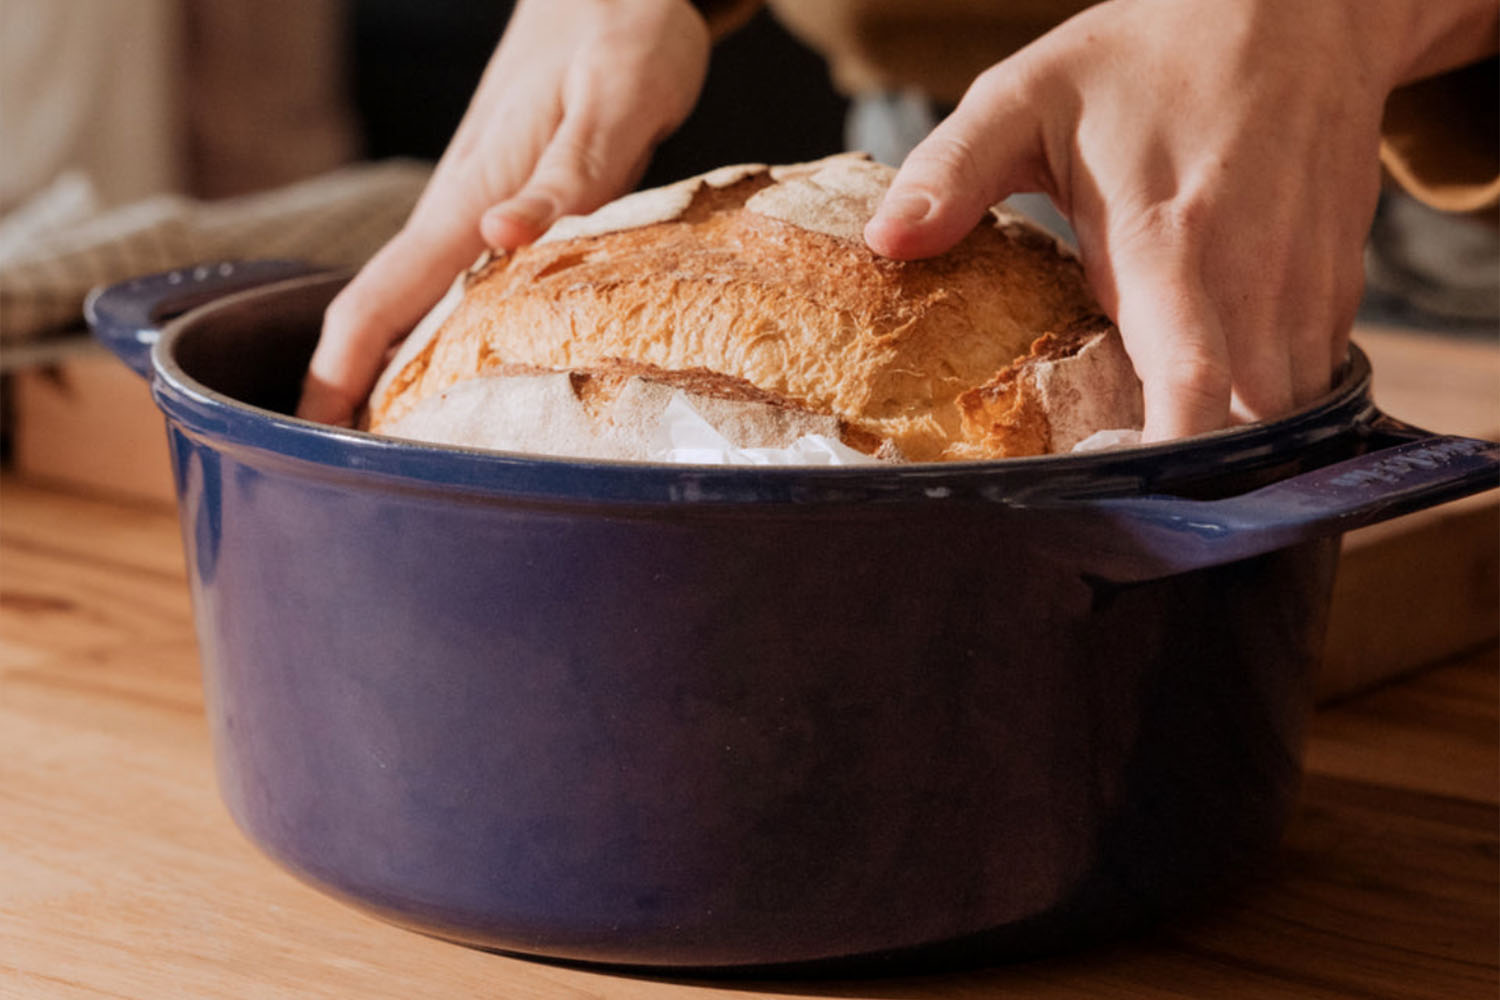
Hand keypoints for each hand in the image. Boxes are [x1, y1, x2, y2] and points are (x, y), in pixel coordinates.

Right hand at [298, 0, 709, 424]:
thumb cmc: (619, 30)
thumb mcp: (611, 100)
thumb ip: (564, 177)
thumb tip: (499, 241)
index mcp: (470, 195)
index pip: (381, 295)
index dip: (340, 370)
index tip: (315, 434)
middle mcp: (463, 212)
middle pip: (394, 317)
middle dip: (365, 394)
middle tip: (361, 477)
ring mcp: (482, 212)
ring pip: (430, 306)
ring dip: (409, 373)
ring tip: (412, 451)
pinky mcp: (513, 208)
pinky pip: (470, 288)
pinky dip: (458, 339)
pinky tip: (476, 378)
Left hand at [865, 0, 1494, 441]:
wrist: (1302, 6)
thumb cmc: (1154, 51)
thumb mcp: (1030, 91)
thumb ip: (953, 169)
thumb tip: (885, 242)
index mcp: (1171, 238)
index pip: (1191, 385)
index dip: (1165, 461)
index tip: (1116, 505)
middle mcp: (1253, 276)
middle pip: (1240, 426)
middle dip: (1185, 479)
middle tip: (1111, 498)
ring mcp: (1307, 285)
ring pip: (1283, 413)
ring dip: (1227, 447)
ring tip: (1155, 459)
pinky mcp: (1336, 288)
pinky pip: (1307, 379)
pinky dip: (1259, 406)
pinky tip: (1205, 399)